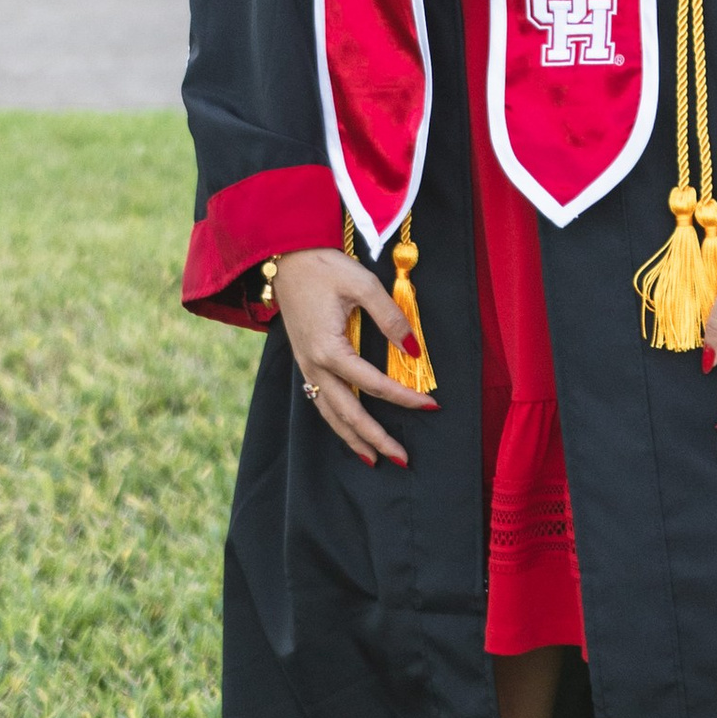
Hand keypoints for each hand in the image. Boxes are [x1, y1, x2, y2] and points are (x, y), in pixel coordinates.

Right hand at [273, 247, 433, 469]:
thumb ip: (390, 318)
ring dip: (353, 438)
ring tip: (374, 460)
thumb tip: (412, 351)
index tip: (431, 405)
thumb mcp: (363, 284)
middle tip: (402, 458)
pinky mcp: (304, 361)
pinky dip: (336, 421)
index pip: (374, 384)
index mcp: (329, 349)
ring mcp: (306, 366)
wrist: (285, 257)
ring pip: (330, 414)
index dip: (404, 397)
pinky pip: (319, 401)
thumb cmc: (324, 267)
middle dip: (376, 438)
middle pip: (348, 413)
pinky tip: (347, 429)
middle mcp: (314, 365)